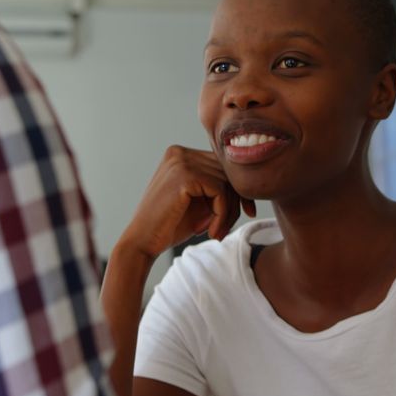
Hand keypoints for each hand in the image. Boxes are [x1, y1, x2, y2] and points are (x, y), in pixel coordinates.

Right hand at [115, 146, 255, 259]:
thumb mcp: (201, 201)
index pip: (224, 166)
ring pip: (228, 183)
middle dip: (235, 203)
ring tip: (216, 232)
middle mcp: (180, 152)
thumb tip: (253, 179)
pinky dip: (222, 215)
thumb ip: (220, 186)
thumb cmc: (171, 225)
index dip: (239, 190)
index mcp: (181, 154)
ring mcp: (181, 161)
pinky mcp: (185, 175)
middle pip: (228, 172)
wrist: (142, 243)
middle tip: (224, 229)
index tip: (247, 212)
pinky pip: (221, 192)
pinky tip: (211, 232)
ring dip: (228, 213)